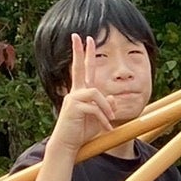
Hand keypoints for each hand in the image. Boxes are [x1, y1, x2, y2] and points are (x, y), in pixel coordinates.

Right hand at [51, 33, 113, 156]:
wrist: (69, 144)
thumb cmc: (82, 131)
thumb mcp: (99, 118)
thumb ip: (106, 106)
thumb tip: (112, 97)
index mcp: (81, 92)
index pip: (83, 70)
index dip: (84, 54)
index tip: (85, 38)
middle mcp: (75, 92)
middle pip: (79, 68)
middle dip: (81, 51)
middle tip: (81, 36)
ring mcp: (73, 98)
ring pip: (96, 93)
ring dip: (106, 107)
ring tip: (110, 121)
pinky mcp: (74, 107)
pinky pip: (94, 108)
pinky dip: (103, 117)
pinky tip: (105, 128)